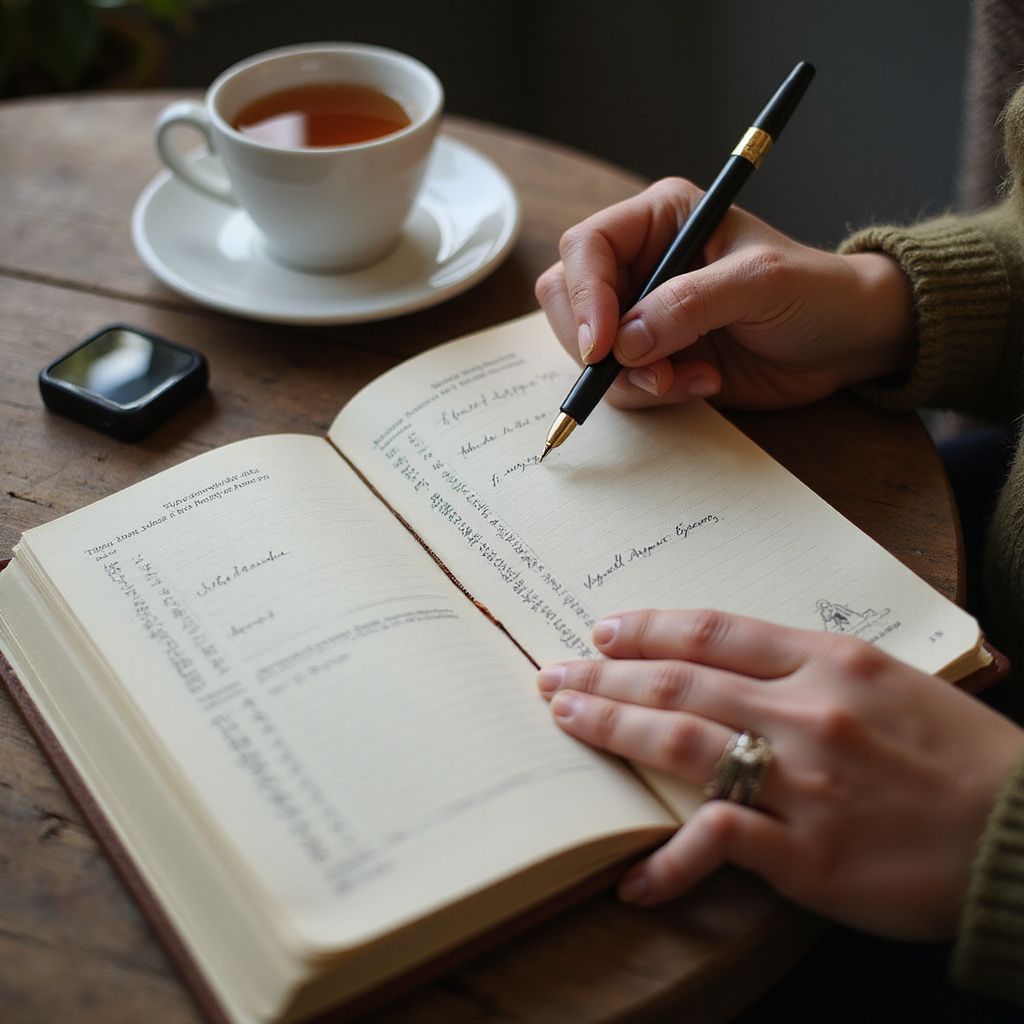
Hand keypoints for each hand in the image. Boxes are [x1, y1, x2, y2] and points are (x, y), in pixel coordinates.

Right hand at [535, 178, 915, 409]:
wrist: (845, 342)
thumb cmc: (814, 292)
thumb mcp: (760, 284)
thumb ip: (689, 304)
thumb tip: (625, 343)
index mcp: (660, 220)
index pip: (586, 248)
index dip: (585, 296)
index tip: (603, 346)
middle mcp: (641, 264)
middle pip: (569, 300)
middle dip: (598, 345)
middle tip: (647, 372)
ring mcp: (643, 315)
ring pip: (589, 351)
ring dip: (633, 378)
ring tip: (693, 377)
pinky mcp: (653, 359)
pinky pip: (621, 384)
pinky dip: (654, 394)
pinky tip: (703, 383)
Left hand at [536, 608, 1023, 939]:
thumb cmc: (961, 754)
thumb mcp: (891, 682)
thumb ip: (810, 669)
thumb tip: (728, 665)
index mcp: (831, 661)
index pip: (714, 632)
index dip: (649, 628)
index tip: (603, 630)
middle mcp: (809, 712)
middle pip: (681, 681)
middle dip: (607, 675)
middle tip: (554, 675)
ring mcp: (806, 783)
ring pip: (684, 743)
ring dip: (613, 729)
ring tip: (566, 721)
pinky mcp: (810, 855)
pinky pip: (719, 845)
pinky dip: (668, 862)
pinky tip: (630, 878)